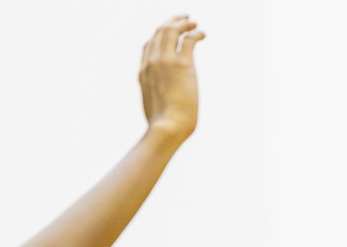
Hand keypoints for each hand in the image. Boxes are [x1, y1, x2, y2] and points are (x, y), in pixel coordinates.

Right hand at [139, 16, 204, 140]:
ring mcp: (165, 61)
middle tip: (184, 19)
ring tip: (194, 23)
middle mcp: (151, 62)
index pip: (147, 46)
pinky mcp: (182, 64)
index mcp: (143, 72)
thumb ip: (156, 99)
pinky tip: (203, 34)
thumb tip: (161, 109)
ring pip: (171, 31)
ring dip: (183, 24)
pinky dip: (196, 33)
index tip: (169, 34)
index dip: (158, 36)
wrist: (167, 127)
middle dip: (171, 22)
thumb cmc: (164, 125)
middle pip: (159, 33)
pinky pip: (189, 40)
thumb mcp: (154, 108)